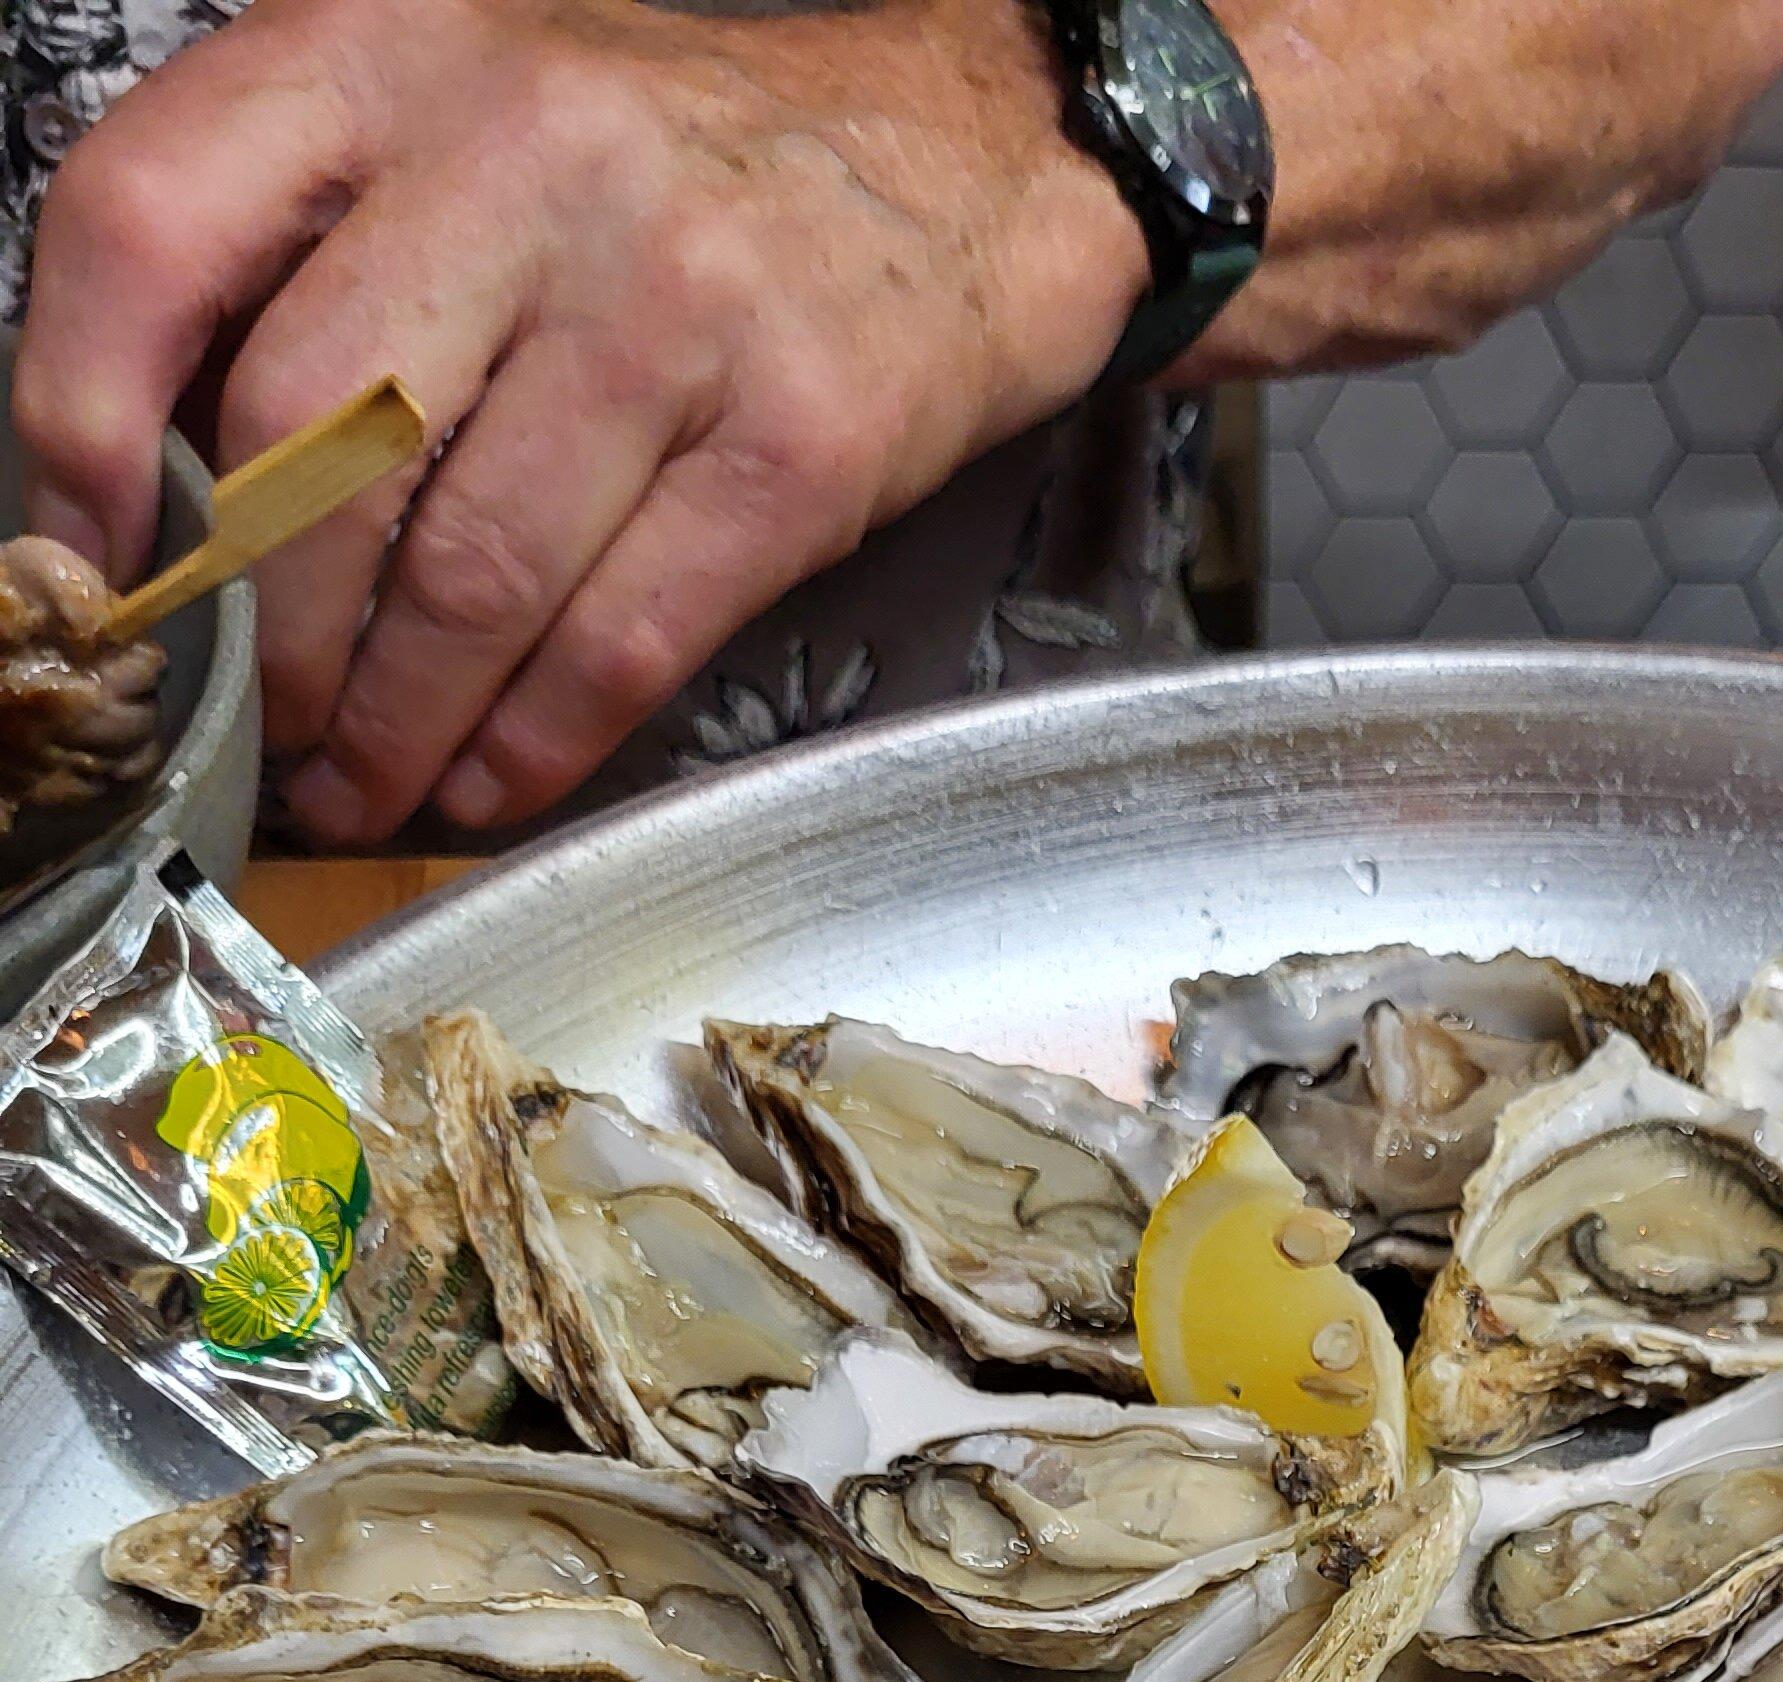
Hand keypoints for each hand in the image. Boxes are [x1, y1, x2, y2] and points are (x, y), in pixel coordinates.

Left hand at [11, 0, 1146, 837]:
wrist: (968, 164)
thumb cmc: (678, 170)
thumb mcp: (461, 121)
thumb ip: (309, 251)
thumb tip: (155, 490)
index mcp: (392, 56)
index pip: (156, 223)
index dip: (76, 414)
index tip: (86, 564)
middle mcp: (525, 157)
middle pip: (310, 441)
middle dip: (267, 632)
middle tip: (260, 725)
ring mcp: (673, 304)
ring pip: (468, 573)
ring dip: (393, 723)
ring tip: (363, 782)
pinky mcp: (795, 443)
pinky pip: (618, 641)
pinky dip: (532, 745)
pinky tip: (488, 780)